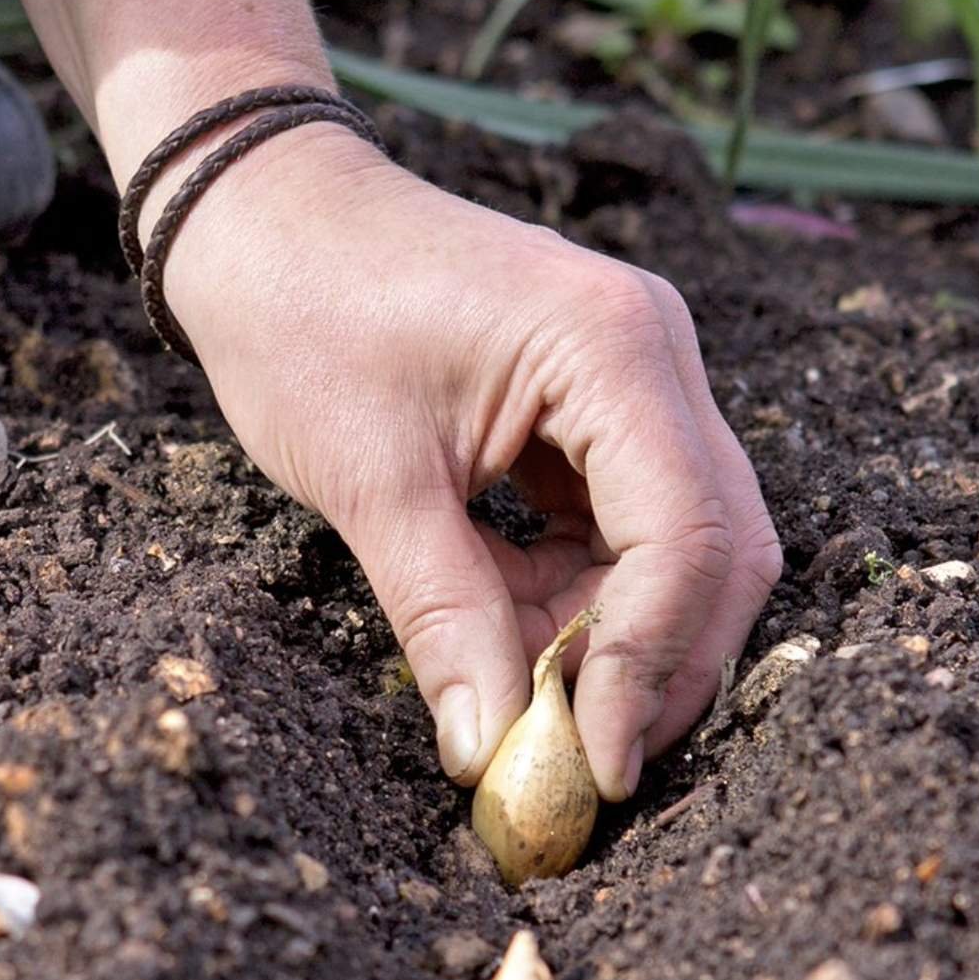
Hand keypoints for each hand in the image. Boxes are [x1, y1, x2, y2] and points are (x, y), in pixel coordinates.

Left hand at [160, 127, 782, 798]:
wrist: (262, 215)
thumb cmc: (302, 314)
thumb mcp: (370, 481)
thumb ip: (443, 618)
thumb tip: (488, 752)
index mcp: (612, 348)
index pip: (686, 537)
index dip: (651, 665)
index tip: (595, 764)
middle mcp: (654, 352)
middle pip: (715, 547)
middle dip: (656, 666)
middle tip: (581, 763)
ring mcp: (636, 376)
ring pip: (680, 547)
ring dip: (613, 639)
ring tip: (521, 699)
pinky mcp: (599, 406)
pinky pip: (625, 526)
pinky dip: (579, 597)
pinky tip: (508, 631)